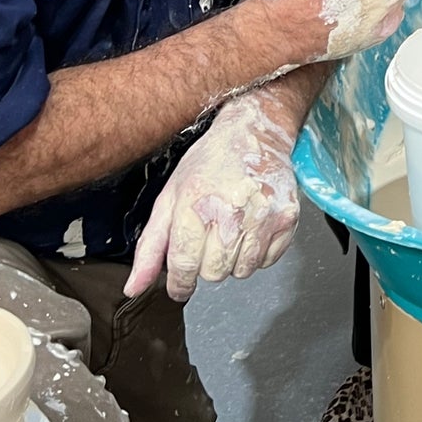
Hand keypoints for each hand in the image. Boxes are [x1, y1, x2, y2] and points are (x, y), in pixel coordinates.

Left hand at [124, 95, 299, 302]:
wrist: (255, 134)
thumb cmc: (210, 163)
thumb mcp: (170, 198)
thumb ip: (151, 246)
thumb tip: (134, 287)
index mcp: (195, 205)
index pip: (184, 265)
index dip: (179, 282)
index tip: (179, 285)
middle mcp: (231, 212)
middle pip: (213, 273)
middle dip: (206, 264)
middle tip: (209, 238)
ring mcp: (263, 216)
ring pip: (242, 271)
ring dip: (233, 260)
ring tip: (231, 230)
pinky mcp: (287, 219)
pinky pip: (267, 261)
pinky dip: (257, 253)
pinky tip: (251, 228)